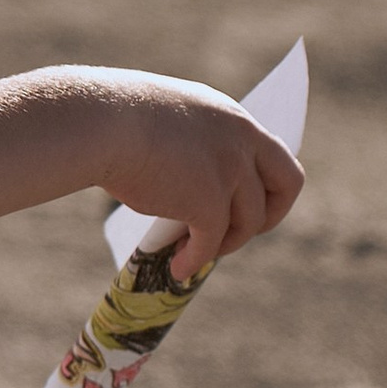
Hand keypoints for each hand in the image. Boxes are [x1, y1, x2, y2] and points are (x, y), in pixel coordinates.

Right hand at [86, 72, 304, 282]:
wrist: (100, 122)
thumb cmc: (113, 120)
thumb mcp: (165, 123)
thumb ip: (188, 147)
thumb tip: (184, 189)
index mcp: (232, 117)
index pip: (274, 153)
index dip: (264, 185)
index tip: (242, 204)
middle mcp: (241, 139)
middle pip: (287, 185)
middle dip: (267, 216)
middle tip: (235, 233)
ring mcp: (230, 169)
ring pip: (248, 222)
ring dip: (223, 245)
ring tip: (190, 254)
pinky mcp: (209, 200)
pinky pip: (211, 242)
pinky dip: (196, 260)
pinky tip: (177, 270)